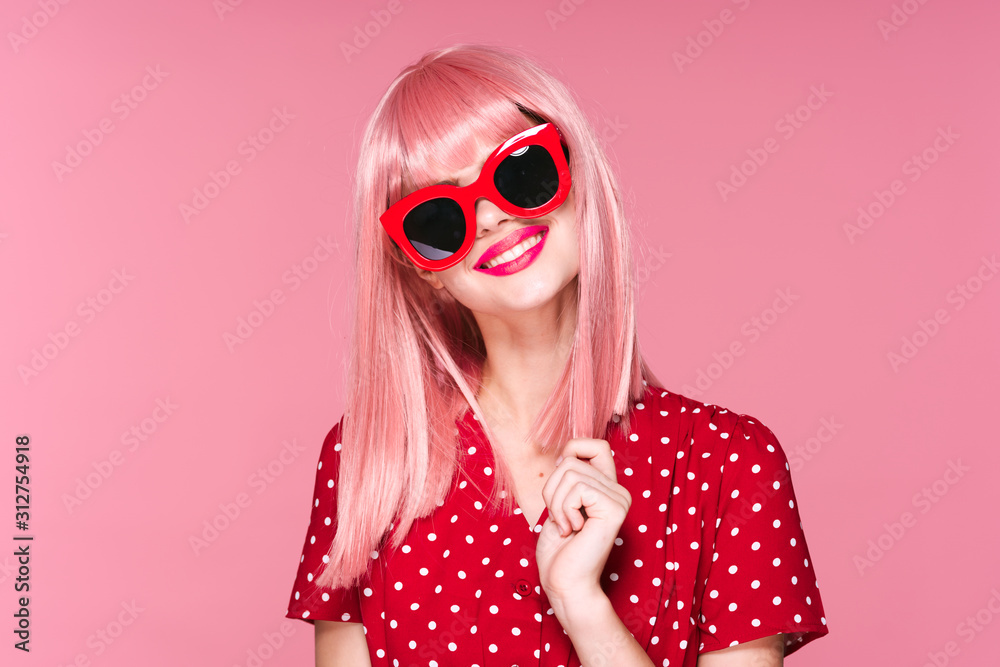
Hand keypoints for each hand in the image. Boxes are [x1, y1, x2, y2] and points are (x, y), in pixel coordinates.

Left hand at [535, 437, 631, 605]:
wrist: (565, 583)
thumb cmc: (559, 550)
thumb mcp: (558, 504)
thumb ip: (567, 479)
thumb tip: (564, 456)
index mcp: (607, 488)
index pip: (596, 444)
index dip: (573, 451)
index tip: (560, 482)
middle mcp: (618, 490)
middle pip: (572, 460)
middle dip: (552, 488)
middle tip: (559, 517)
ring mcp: (619, 498)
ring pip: (570, 472)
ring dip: (556, 502)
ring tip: (566, 526)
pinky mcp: (614, 508)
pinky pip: (578, 488)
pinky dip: (564, 509)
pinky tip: (573, 530)